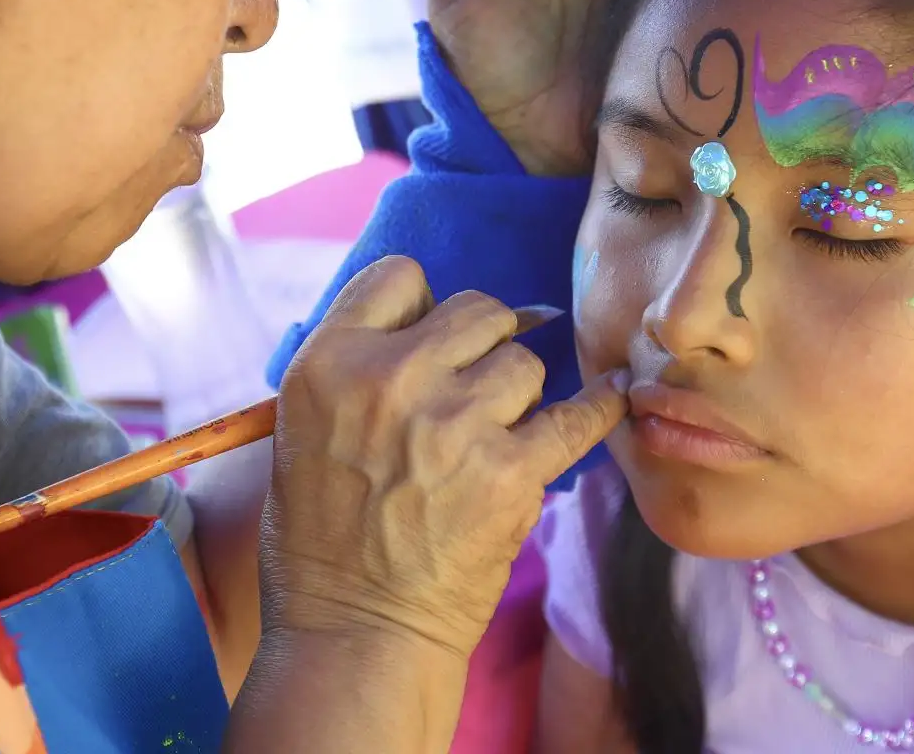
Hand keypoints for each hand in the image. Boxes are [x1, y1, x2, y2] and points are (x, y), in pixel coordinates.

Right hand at [260, 257, 628, 660]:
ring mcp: (456, 424)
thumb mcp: (301, 429)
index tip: (431, 337)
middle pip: (476, 310)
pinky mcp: (511, 472)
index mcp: (329, 362)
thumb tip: (430, 325)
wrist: (355, 635)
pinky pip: (578, 413)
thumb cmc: (321, 540)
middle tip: (471, 389)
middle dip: (481, 344)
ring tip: (496, 435)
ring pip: (524, 362)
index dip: (421, 306)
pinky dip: (599, 406)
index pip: (399, 277)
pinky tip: (612, 395)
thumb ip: (357, 368)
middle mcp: (392, 379)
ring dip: (517, 393)